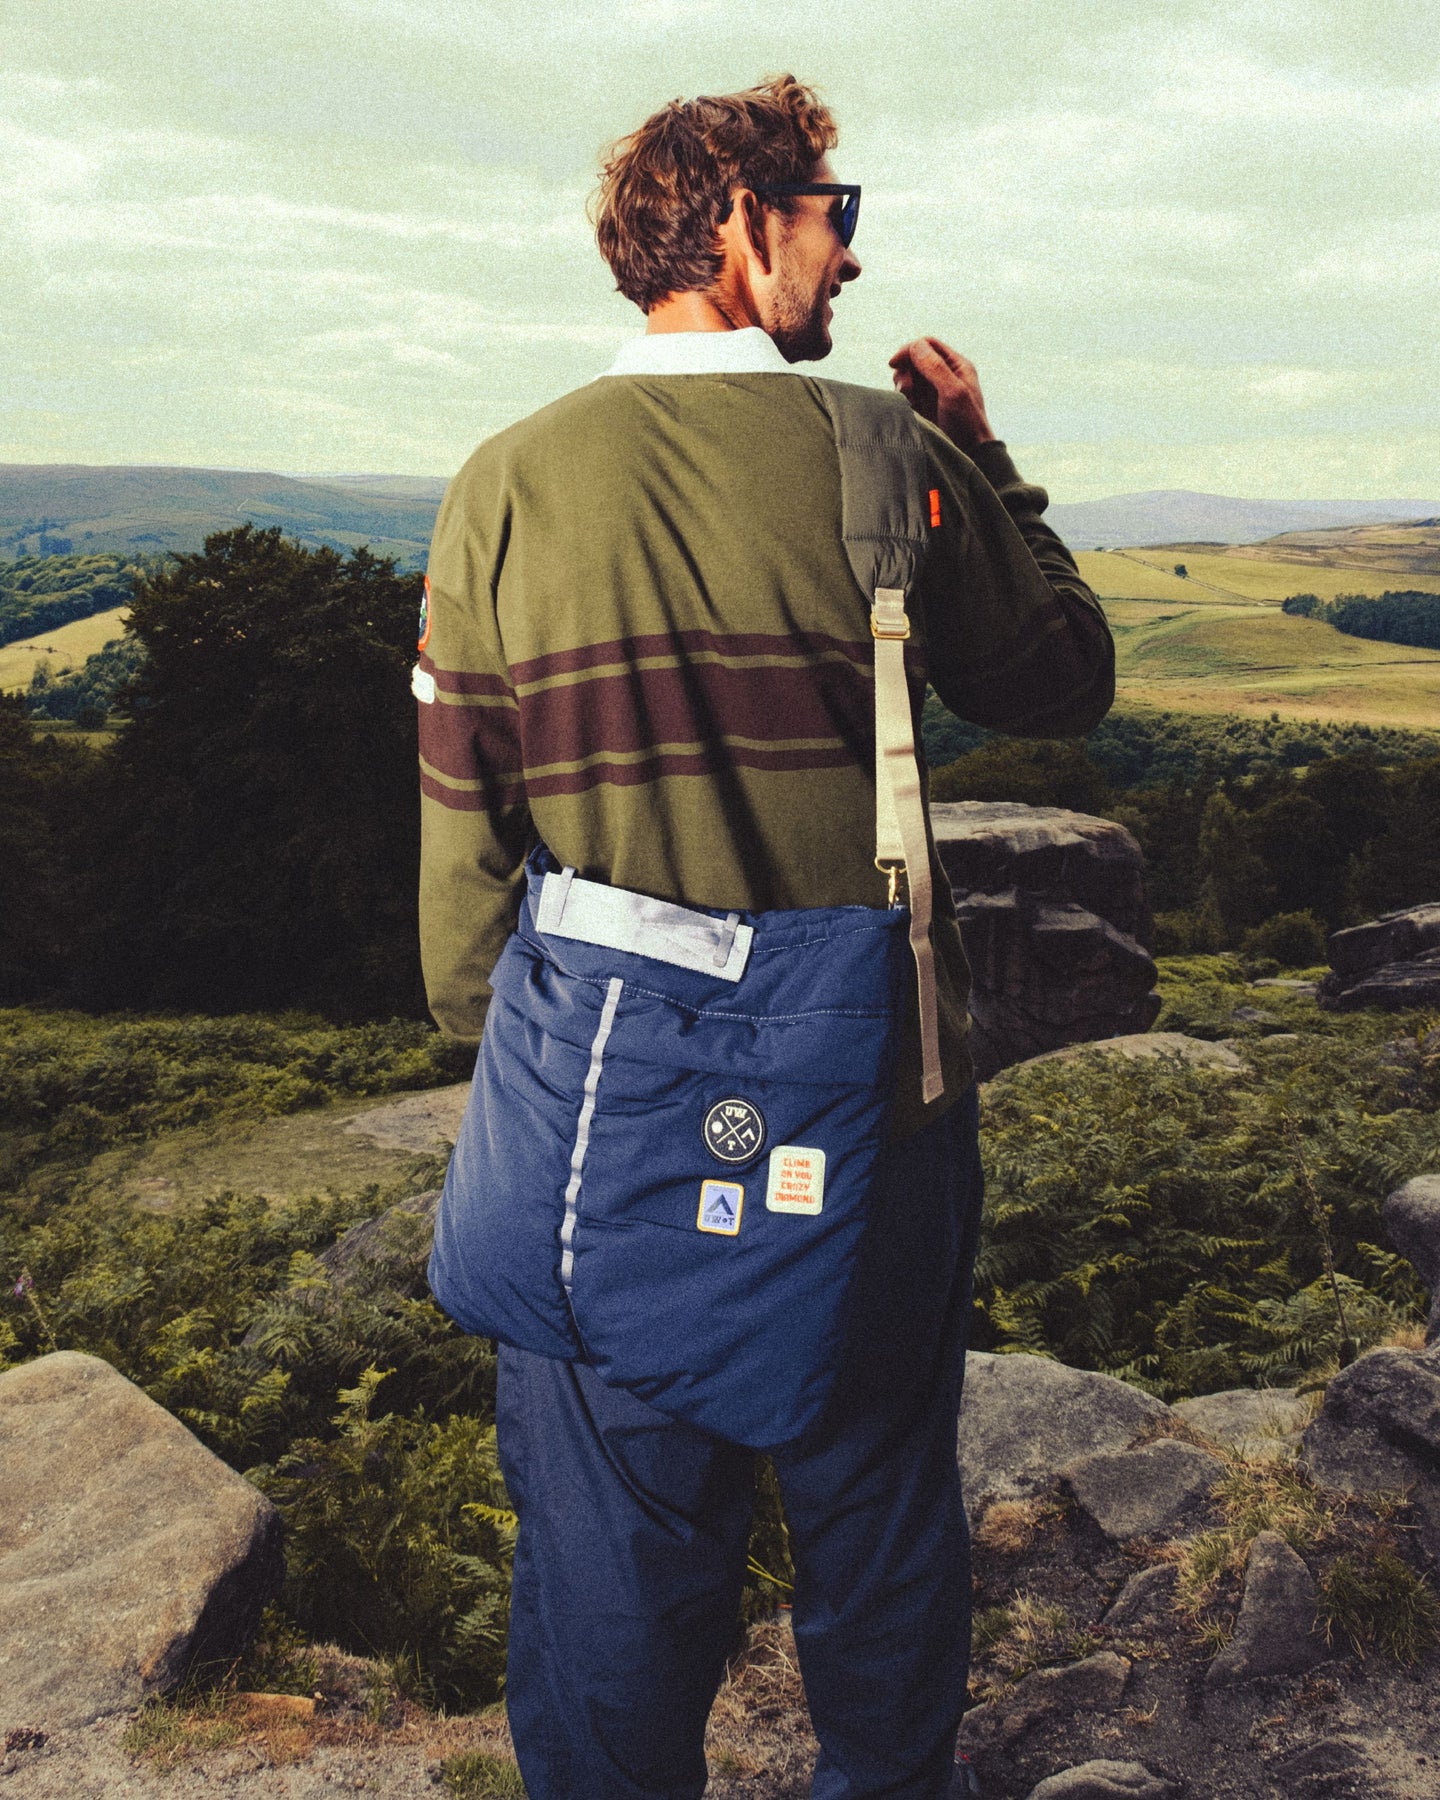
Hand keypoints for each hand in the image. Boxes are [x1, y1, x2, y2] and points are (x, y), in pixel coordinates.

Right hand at [888, 337, 996, 451]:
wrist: (970, 454)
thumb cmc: (966, 424)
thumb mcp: (952, 392)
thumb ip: (935, 367)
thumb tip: (915, 346)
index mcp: (956, 366)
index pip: (928, 345)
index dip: (910, 350)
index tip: (894, 362)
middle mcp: (943, 376)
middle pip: (914, 360)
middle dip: (905, 370)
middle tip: (905, 388)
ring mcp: (933, 392)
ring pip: (908, 377)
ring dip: (902, 385)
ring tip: (908, 400)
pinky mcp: (924, 407)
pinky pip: (906, 395)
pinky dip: (903, 398)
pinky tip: (909, 409)